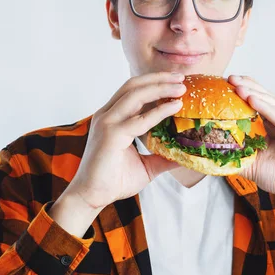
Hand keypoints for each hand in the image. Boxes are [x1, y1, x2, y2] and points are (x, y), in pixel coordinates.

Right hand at [55, 72, 184, 222]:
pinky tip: (175, 107)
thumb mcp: (145, 166)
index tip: (176, 81)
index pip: (132, 91)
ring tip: (181, 87)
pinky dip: (159, 110)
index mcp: (111, 117)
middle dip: (159, 78)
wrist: (91, 197)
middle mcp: (107, 115)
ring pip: (135, 94)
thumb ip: (162, 157)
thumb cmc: (113, 181)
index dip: (154, 82)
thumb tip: (184, 157)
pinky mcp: (111, 135)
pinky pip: (139, 119)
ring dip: (160, 87)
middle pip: (134, 85)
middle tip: (182, 77)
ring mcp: (107, 123)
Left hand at [227, 74, 274, 233]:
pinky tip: (254, 100)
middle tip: (228, 78)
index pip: (258, 100)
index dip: (242, 90)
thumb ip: (234, 155)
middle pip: (265, 97)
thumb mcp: (252, 163)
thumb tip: (208, 152)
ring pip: (273, 104)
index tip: (222, 83)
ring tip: (237, 87)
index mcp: (274, 122)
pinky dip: (268, 109)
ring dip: (255, 94)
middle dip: (246, 87)